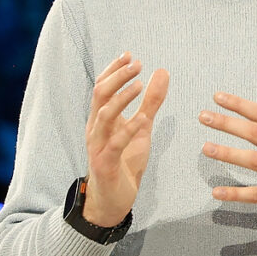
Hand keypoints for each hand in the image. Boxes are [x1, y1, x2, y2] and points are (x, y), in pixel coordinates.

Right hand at [82, 52, 168, 226]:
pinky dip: (129, 129)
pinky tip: (143, 119)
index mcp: (101, 118)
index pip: (102, 86)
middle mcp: (95, 128)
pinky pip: (114, 143)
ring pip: (104, 115)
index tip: (130, 55)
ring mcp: (97, 146)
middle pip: (100, 94)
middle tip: (137, 64)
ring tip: (139, 85)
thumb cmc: (124, 163)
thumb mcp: (142, 128)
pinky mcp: (105, 163)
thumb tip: (161, 72)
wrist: (112, 201)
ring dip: (122, 98)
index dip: (113, 69)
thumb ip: (151, 102)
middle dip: (117, 77)